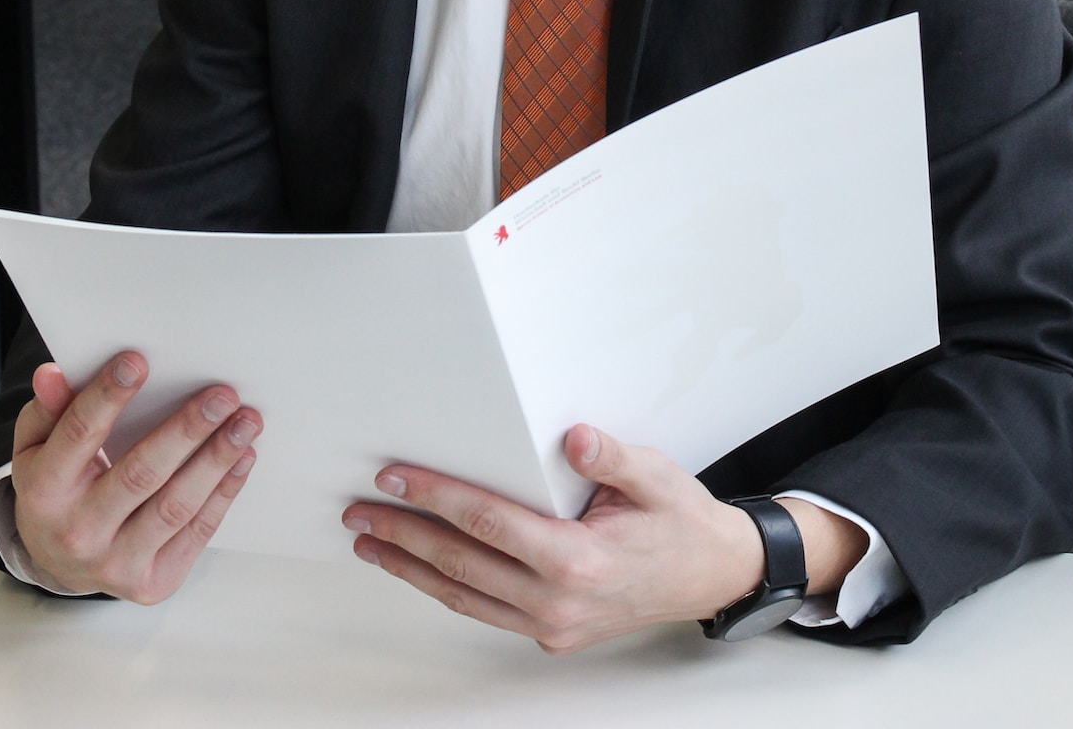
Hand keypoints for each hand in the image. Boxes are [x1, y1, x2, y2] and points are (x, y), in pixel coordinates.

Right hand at [9, 351, 261, 602]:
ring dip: (217, 460)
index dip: (107, 397)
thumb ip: (49, 408)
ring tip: (246, 422)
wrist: (60, 564)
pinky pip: (197, 531)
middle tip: (222, 395)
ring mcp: (115, 563)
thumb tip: (54, 372)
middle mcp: (77, 532)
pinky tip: (242, 457)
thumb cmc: (55, 488)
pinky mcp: (152, 582)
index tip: (138, 361)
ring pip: (176, 507)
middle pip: (140, 474)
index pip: (79, 436)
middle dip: (186, 431)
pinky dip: (224, 492)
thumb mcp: (37, 447)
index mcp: (43, 492)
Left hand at [343, 424, 867, 652]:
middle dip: (403, 535)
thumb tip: (575, 438)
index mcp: (577, 560)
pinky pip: (486, 610)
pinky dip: (448, 589)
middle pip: (461, 563)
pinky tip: (423, 568)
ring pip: (464, 597)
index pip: (486, 521)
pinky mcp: (552, 635)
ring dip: (412, 569)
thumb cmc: (681, 523)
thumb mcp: (655, 477)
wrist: (712, 575)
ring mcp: (553, 625)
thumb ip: (611, 457)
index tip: (395, 478)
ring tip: (371, 544)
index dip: (435, 497)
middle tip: (360, 512)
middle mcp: (558, 602)